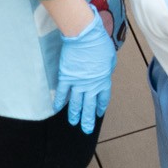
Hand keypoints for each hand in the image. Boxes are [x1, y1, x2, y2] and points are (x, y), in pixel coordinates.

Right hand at [53, 10, 116, 133]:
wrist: (84, 37)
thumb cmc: (99, 44)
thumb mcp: (110, 58)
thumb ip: (107, 69)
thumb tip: (104, 74)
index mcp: (103, 80)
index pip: (102, 98)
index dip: (100, 107)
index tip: (98, 114)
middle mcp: (90, 85)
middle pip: (89, 106)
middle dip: (87, 119)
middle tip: (86, 129)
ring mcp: (77, 83)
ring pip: (75, 103)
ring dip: (74, 114)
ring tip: (73, 123)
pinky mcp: (65, 78)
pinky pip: (61, 93)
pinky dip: (59, 102)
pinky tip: (57, 109)